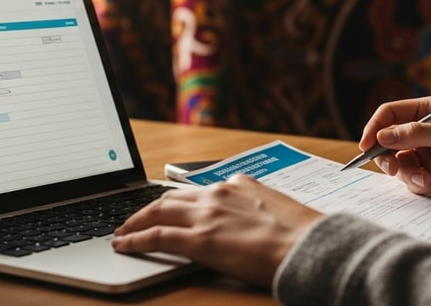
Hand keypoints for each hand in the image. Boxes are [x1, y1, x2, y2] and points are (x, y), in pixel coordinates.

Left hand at [112, 175, 322, 286]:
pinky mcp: (200, 240)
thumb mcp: (278, 209)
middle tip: (133, 219)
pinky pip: (156, 237)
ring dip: (135, 221)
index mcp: (239, 184)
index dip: (177, 200)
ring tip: (122, 232)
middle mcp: (219, 193)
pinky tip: (124, 244)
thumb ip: (256, 207)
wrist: (308, 247)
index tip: (168, 206)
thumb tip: (250, 217)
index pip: (198, 190)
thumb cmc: (302, 235)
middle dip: (148, 208)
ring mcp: (207, 215)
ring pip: (157, 212)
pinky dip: (135, 239)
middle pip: (171, 197)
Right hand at [360, 96, 430, 200]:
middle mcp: (424, 131)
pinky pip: (414, 181)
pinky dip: (422, 184)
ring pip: (400, 165)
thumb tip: (381, 136)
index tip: (366, 147)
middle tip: (395, 169)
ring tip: (430, 180)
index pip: (390, 114)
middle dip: (390, 158)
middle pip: (388, 143)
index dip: (374, 128)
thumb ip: (415, 134)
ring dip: (410, 175)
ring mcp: (428, 154)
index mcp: (427, 110)